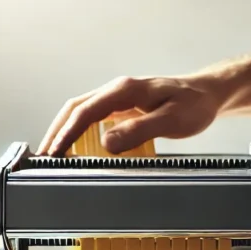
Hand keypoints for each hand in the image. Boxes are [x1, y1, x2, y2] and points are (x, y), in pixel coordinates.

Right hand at [36, 74, 226, 155]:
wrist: (207, 95)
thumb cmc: (194, 105)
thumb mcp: (172, 120)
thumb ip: (139, 130)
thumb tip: (106, 143)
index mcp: (125, 91)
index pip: (85, 111)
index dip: (66, 133)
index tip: (54, 152)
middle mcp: (117, 91)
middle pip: (74, 108)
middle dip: (56, 132)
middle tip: (43, 158)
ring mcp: (118, 98)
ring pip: (80, 111)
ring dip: (63, 130)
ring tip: (52, 154)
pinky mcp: (122, 107)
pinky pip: (92, 116)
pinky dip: (77, 130)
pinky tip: (74, 146)